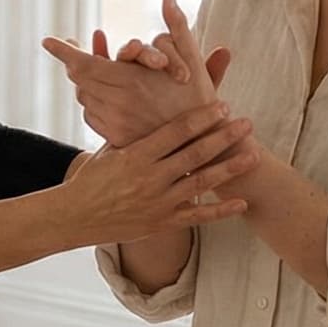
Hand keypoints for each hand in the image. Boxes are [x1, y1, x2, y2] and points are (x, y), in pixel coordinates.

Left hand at [41, 0, 233, 143]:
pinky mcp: (115, 139)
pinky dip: (92, 102)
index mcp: (131, 81)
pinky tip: (101, 93)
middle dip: (75, 62)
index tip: (48, 40)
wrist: (203, 146)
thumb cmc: (200, 100)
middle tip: (72, 50)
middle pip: (80, 78)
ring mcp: (114, 123)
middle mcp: (117, 103)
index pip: (84, 63)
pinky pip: (91, 116)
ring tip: (89, 68)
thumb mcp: (191, 61)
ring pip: (84, 97)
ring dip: (84, 82)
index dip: (64, 51)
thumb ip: (177, 26)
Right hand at [61, 100, 256, 241]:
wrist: (74, 218)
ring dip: (230, 168)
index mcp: (136, 155)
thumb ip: (134, 132)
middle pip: (195, 154)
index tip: (222, 105)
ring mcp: (158, 202)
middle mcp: (150, 178)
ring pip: (201, 183)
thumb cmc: (92, 179)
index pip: (175, 131)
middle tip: (246, 124)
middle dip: (223, 137)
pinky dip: (221, 210)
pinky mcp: (162, 223)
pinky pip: (197, 217)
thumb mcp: (109, 149)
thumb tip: (148, 103)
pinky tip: (242, 202)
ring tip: (253, 155)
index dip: (201, 118)